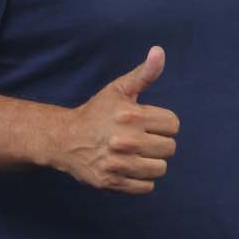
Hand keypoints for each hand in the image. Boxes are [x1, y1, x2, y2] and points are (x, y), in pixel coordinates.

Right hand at [56, 47, 179, 193]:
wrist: (65, 139)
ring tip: (137, 154)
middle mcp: (126, 140)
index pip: (173, 125)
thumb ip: (144, 73)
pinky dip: (142, 180)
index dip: (164, 123)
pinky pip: (146, 187)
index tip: (149, 123)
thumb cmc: (97, 112)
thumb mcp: (119, 89)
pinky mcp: (112, 182)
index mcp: (132, 115)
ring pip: (160, 168)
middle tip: (142, 139)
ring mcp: (118, 163)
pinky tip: (130, 168)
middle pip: (170, 148)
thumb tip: (159, 51)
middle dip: (159, 143)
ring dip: (152, 162)